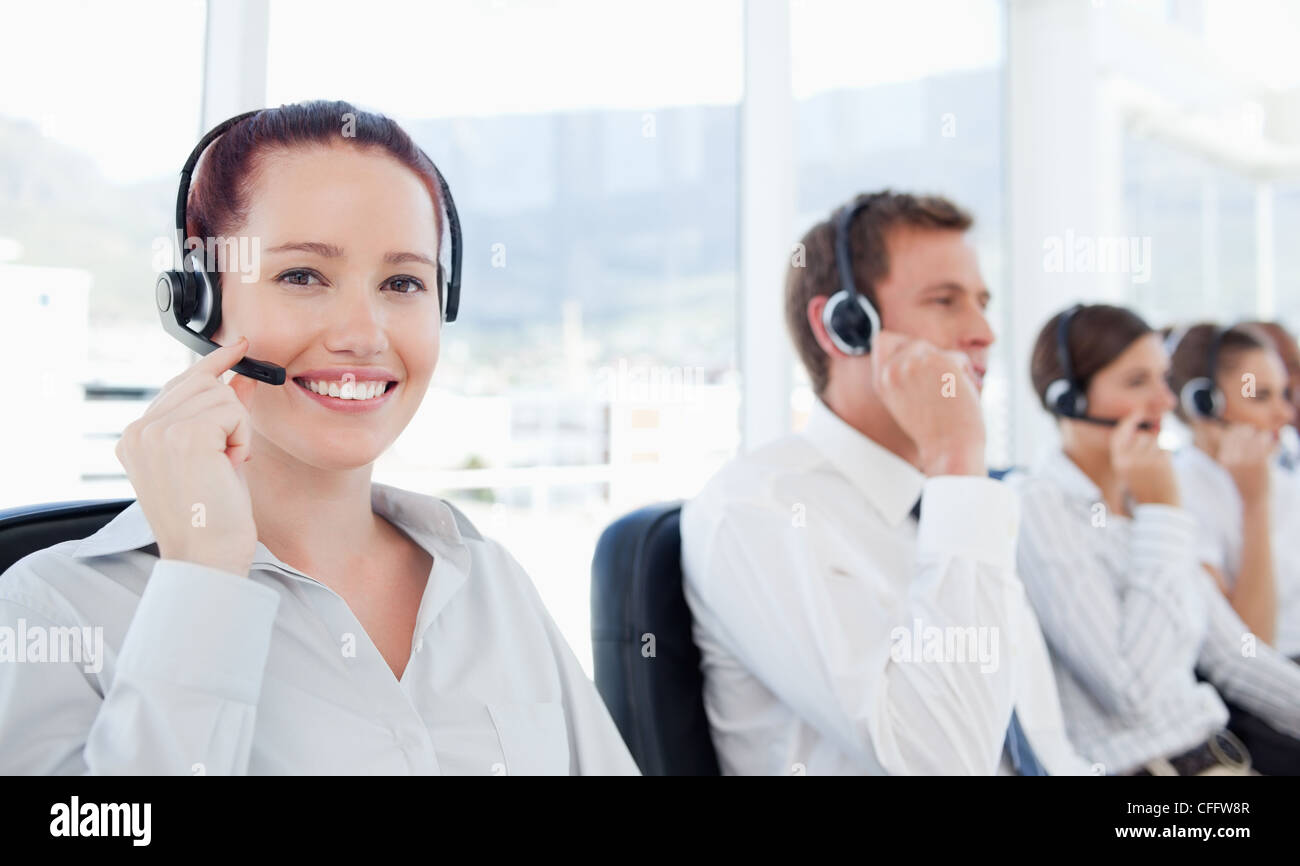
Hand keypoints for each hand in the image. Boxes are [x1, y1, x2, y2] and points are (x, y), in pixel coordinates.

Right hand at [115, 337, 257, 576]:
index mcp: (136, 438)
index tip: (237, 346)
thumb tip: (240, 377)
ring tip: (222, 469)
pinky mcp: (183, 435)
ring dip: (236, 432)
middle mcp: (139, 430)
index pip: (178, 384)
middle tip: (227, 458)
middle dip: (230, 417)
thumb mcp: (215, 457)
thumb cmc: (213, 517)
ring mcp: (157, 430)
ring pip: (221, 396)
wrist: (207, 556)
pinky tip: (229, 466)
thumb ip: (220, 415)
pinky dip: (242, 439)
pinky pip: (233, 412)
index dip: (212, 364)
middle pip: (203, 384)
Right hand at [871, 330, 984, 476]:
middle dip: (932, 358)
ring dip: (950, 367)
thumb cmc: (934, 431)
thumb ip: (903, 375)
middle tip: (939, 386)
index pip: (883, 339)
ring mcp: (914, 363)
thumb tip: (917, 349)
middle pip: (915, 341)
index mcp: (882, 380)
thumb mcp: (904, 401)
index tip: (917, 363)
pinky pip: (959, 358)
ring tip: (949, 394)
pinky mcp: (939, 361)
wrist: (949, 449)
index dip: (902, 345)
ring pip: (938, 349)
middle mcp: (893, 369)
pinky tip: (960, 397)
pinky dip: (966, 376)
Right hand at [1110, 409, 1177, 505]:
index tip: (1138, 412)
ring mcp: (1145, 460)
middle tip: (1152, 460)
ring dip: (1160, 448)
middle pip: (1142, 436)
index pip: (1119, 434)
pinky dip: (1168, 454)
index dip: (1128, 421)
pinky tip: (1165, 467)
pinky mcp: (1161, 462)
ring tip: (1158, 466)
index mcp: (1118, 461)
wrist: (1158, 507)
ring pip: (1156, 440)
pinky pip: (1167, 447)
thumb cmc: (1145, 487)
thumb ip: (1135, 448)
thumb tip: (1154, 424)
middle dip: (1150, 442)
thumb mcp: (1130, 469)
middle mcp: (1129, 459)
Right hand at [1214, 423, 1272, 504]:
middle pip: (1243, 432)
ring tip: (1268, 440)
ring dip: (1264, 436)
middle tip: (1259, 435)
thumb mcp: (1232, 468)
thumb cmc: (1244, 484)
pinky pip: (1267, 443)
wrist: (1253, 502)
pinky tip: (1276, 447)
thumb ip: (1233, 452)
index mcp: (1224, 459)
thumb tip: (1240, 429)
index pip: (1230, 435)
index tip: (1248, 431)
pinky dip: (1273, 442)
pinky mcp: (1261, 462)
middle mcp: (1233, 459)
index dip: (1240, 430)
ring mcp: (1246, 460)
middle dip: (1252, 431)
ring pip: (1256, 435)